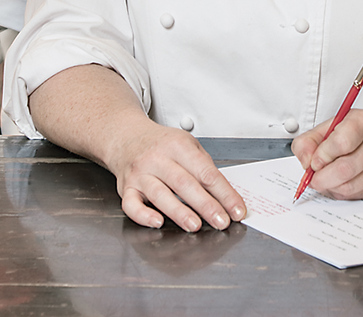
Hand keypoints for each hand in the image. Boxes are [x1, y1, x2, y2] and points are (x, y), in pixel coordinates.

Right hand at [104, 123, 246, 231]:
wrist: (126, 137)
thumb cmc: (161, 144)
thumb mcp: (187, 144)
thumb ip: (204, 167)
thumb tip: (226, 196)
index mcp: (178, 146)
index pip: (206, 172)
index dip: (224, 193)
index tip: (236, 210)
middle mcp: (157, 159)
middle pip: (185, 183)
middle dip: (206, 205)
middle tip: (221, 221)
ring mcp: (140, 174)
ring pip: (160, 194)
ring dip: (179, 212)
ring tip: (195, 225)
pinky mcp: (126, 188)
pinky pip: (131, 205)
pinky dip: (144, 215)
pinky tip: (157, 222)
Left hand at [290, 109, 362, 200]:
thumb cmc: (357, 131)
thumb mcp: (330, 125)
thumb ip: (309, 141)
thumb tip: (305, 161)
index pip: (341, 142)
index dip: (322, 156)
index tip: (313, 162)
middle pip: (345, 169)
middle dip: (322, 178)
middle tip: (313, 178)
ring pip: (349, 187)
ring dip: (329, 187)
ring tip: (324, 179)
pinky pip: (355, 195)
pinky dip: (340, 192)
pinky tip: (337, 182)